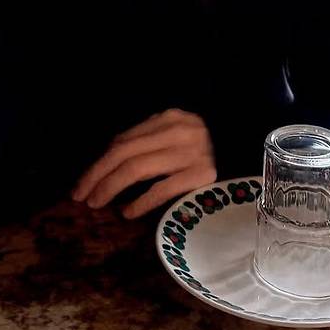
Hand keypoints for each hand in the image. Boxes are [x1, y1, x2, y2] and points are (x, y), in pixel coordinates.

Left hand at [71, 108, 215, 219]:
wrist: (247, 150)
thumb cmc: (205, 149)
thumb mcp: (175, 135)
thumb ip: (147, 143)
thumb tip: (107, 167)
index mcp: (167, 118)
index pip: (122, 141)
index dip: (97, 164)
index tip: (81, 185)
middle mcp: (178, 131)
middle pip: (125, 152)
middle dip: (98, 176)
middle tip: (82, 198)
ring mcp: (191, 152)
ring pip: (138, 167)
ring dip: (112, 188)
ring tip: (97, 204)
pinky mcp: (203, 175)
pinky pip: (163, 187)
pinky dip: (141, 201)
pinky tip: (128, 212)